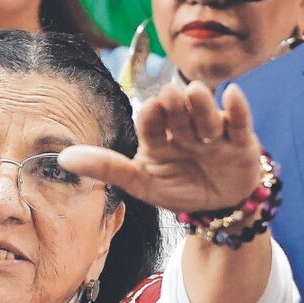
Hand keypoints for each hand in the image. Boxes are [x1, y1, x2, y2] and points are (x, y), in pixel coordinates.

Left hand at [59, 81, 261, 212]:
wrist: (220, 208)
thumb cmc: (179, 189)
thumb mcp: (140, 183)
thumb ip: (105, 168)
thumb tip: (62, 158)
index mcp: (158, 137)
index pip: (151, 121)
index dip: (152, 115)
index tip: (150, 108)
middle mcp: (184, 129)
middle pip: (179, 112)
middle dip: (175, 106)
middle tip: (171, 98)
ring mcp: (213, 132)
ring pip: (206, 113)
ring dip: (201, 105)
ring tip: (196, 95)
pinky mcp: (241, 140)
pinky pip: (240, 120)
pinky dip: (237, 107)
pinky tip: (231, 94)